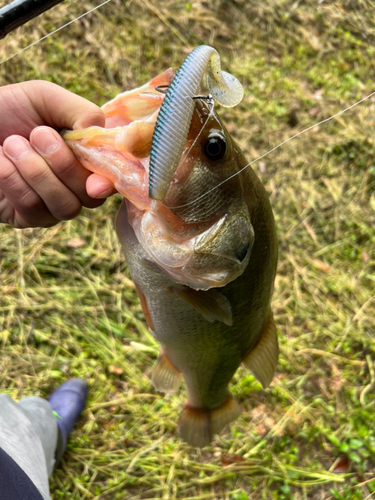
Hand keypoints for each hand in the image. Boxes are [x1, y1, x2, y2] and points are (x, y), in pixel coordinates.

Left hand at [0, 80, 116, 227]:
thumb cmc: (8, 109)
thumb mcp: (46, 98)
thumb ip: (81, 112)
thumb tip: (101, 136)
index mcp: (87, 158)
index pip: (113, 178)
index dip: (110, 181)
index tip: (97, 181)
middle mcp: (76, 186)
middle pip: (92, 196)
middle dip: (65, 165)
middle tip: (37, 134)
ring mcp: (53, 205)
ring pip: (65, 207)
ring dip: (36, 172)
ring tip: (11, 144)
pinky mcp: (27, 217)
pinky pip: (34, 209)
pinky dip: (13, 180)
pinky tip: (0, 161)